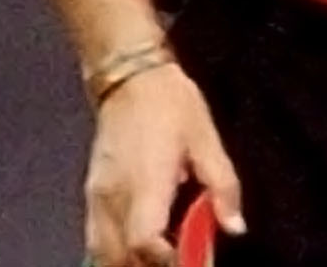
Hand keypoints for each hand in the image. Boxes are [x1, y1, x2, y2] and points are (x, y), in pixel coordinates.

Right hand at [82, 64, 243, 265]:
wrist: (131, 78)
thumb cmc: (171, 104)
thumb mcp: (208, 140)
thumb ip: (223, 186)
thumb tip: (235, 226)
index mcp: (145, 182)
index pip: (145, 241)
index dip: (168, 259)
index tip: (194, 259)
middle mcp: (114, 197)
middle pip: (119, 258)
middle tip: (181, 260)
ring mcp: (97, 199)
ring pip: (103, 255)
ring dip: (129, 265)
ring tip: (162, 257)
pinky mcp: (92, 196)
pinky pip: (96, 241)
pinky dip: (116, 255)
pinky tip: (138, 252)